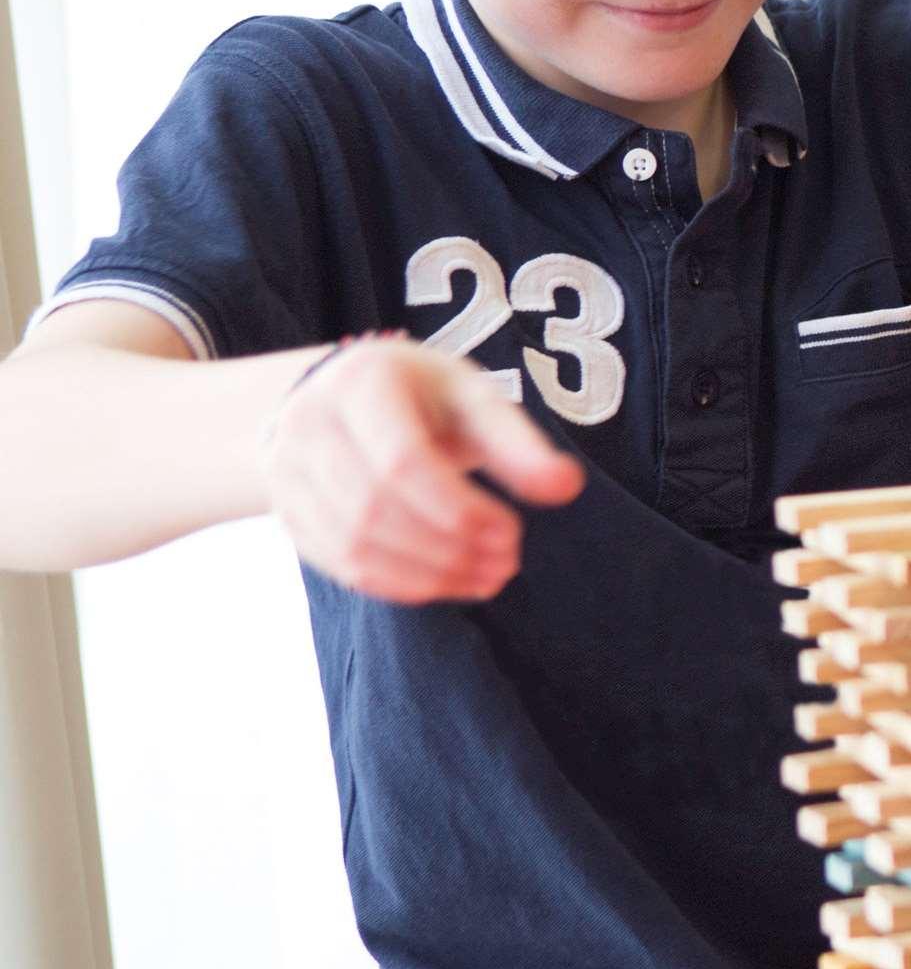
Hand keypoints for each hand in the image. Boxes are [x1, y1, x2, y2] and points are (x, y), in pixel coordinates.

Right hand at [259, 337, 585, 602]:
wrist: (340, 399)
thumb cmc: (422, 397)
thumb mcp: (471, 398)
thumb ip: (516, 443)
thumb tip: (567, 486)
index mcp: (359, 382)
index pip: (402, 461)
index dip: (460, 509)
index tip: (512, 533)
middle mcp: (308, 423)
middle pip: (376, 507)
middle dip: (448, 548)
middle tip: (506, 564)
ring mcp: (286, 471)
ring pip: (354, 544)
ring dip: (428, 575)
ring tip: (487, 578)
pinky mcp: (289, 513)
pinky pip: (342, 565)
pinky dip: (400, 585)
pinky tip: (447, 584)